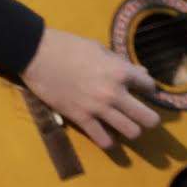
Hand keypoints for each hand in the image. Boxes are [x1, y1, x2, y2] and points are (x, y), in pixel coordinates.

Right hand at [20, 26, 161, 150]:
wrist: (37, 54)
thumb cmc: (68, 46)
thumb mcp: (98, 48)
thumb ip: (120, 64)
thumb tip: (141, 74)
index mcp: (119, 71)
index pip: (149, 87)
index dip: (148, 89)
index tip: (143, 91)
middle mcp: (114, 93)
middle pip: (148, 118)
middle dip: (150, 119)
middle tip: (143, 116)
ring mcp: (98, 108)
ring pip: (132, 132)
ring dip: (131, 130)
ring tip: (124, 125)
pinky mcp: (81, 118)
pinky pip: (103, 140)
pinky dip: (108, 140)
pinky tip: (106, 136)